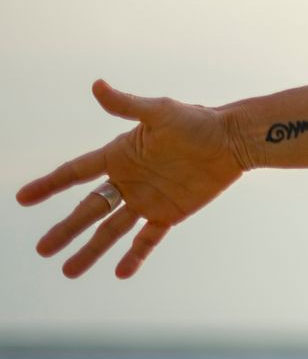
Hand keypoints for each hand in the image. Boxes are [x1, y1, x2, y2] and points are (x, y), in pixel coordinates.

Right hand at [15, 80, 244, 278]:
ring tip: (68, 271)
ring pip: (111, 230)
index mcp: (119, 155)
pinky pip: (148, 239)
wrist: (233, 140)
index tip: (22, 198)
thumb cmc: (198, 121)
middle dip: (65, 229)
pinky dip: (135, 256)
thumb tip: (97, 86)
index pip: (75, 173)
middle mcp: (128, 180)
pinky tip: (120, 273)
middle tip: (41, 249)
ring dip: (91, 250)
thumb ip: (127, 106)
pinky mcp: (170, 213)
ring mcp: (147, 199)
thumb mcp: (160, 112)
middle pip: (89, 209)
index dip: (49, 185)